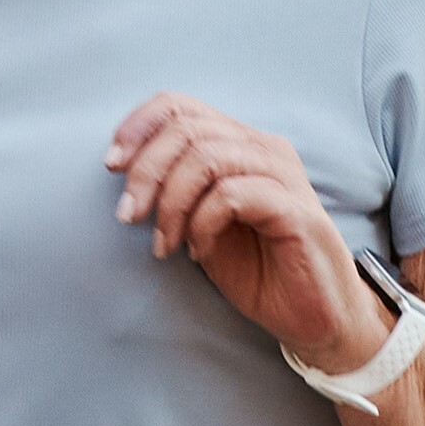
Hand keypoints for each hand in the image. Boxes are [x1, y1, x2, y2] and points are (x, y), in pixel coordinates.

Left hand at [107, 93, 390, 370]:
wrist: (313, 319)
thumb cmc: (258, 271)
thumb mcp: (201, 224)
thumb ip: (175, 190)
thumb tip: (124, 169)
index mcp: (239, 142)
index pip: (180, 106)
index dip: (138, 127)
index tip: (111, 166)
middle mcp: (262, 147)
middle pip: (186, 128)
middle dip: (145, 172)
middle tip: (127, 216)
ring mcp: (282, 174)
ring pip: (206, 157)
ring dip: (170, 202)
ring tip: (162, 244)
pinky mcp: (295, 208)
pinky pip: (231, 195)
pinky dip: (201, 223)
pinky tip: (197, 250)